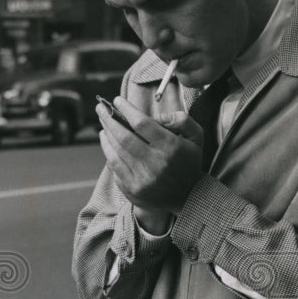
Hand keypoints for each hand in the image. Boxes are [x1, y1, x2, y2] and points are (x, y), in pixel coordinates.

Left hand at [97, 95, 204, 222]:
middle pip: (124, 137)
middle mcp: (156, 164)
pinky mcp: (133, 189)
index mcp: (171, 148)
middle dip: (109, 119)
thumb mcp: (196, 137)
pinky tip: (106, 140)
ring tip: (103, 122)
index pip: (142, 124)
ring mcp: (143, 178)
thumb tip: (158, 116)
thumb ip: (182, 120)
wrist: (187, 198)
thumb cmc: (189, 162)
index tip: (118, 100)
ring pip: (116, 151)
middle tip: (101, 107)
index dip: (127, 110)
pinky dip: (107, 150)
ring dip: (106, 134)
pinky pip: (114, 166)